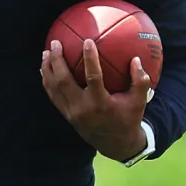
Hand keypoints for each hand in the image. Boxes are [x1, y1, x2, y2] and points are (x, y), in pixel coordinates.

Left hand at [40, 39, 150, 161]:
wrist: (116, 144)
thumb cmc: (128, 119)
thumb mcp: (139, 102)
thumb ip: (139, 81)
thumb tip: (136, 59)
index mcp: (100, 103)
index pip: (93, 77)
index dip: (90, 59)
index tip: (87, 41)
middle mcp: (82, 108)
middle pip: (64, 81)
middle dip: (57, 60)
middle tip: (55, 42)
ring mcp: (71, 112)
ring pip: (54, 87)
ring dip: (47, 68)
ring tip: (46, 52)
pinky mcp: (66, 114)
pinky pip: (52, 95)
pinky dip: (47, 81)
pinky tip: (45, 69)